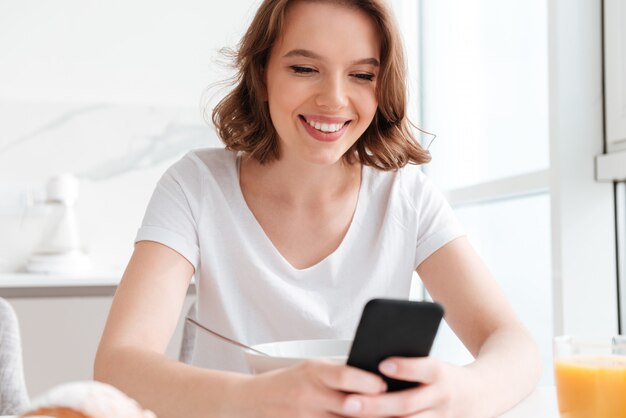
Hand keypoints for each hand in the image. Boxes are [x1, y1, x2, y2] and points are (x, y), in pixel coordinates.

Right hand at [232, 359, 387, 417]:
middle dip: (376, 410)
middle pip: (350, 407)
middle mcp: (308, 395)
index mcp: (312, 371)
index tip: (386, 386)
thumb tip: (374, 379)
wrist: (250, 401)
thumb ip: (338, 375)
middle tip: (398, 410)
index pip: (345, 376)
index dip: (369, 383)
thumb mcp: (309, 369)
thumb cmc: (287, 382)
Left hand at [342, 357, 478, 417]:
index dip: (405, 367)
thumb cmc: (448, 375)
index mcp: (442, 374)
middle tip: (349, 402)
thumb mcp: (435, 363)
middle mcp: (442, 398)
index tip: (383, 363)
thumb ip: (410, 365)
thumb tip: (374, 366)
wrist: (484, 393)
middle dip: (376, 405)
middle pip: (407, 405)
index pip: (425, 369)